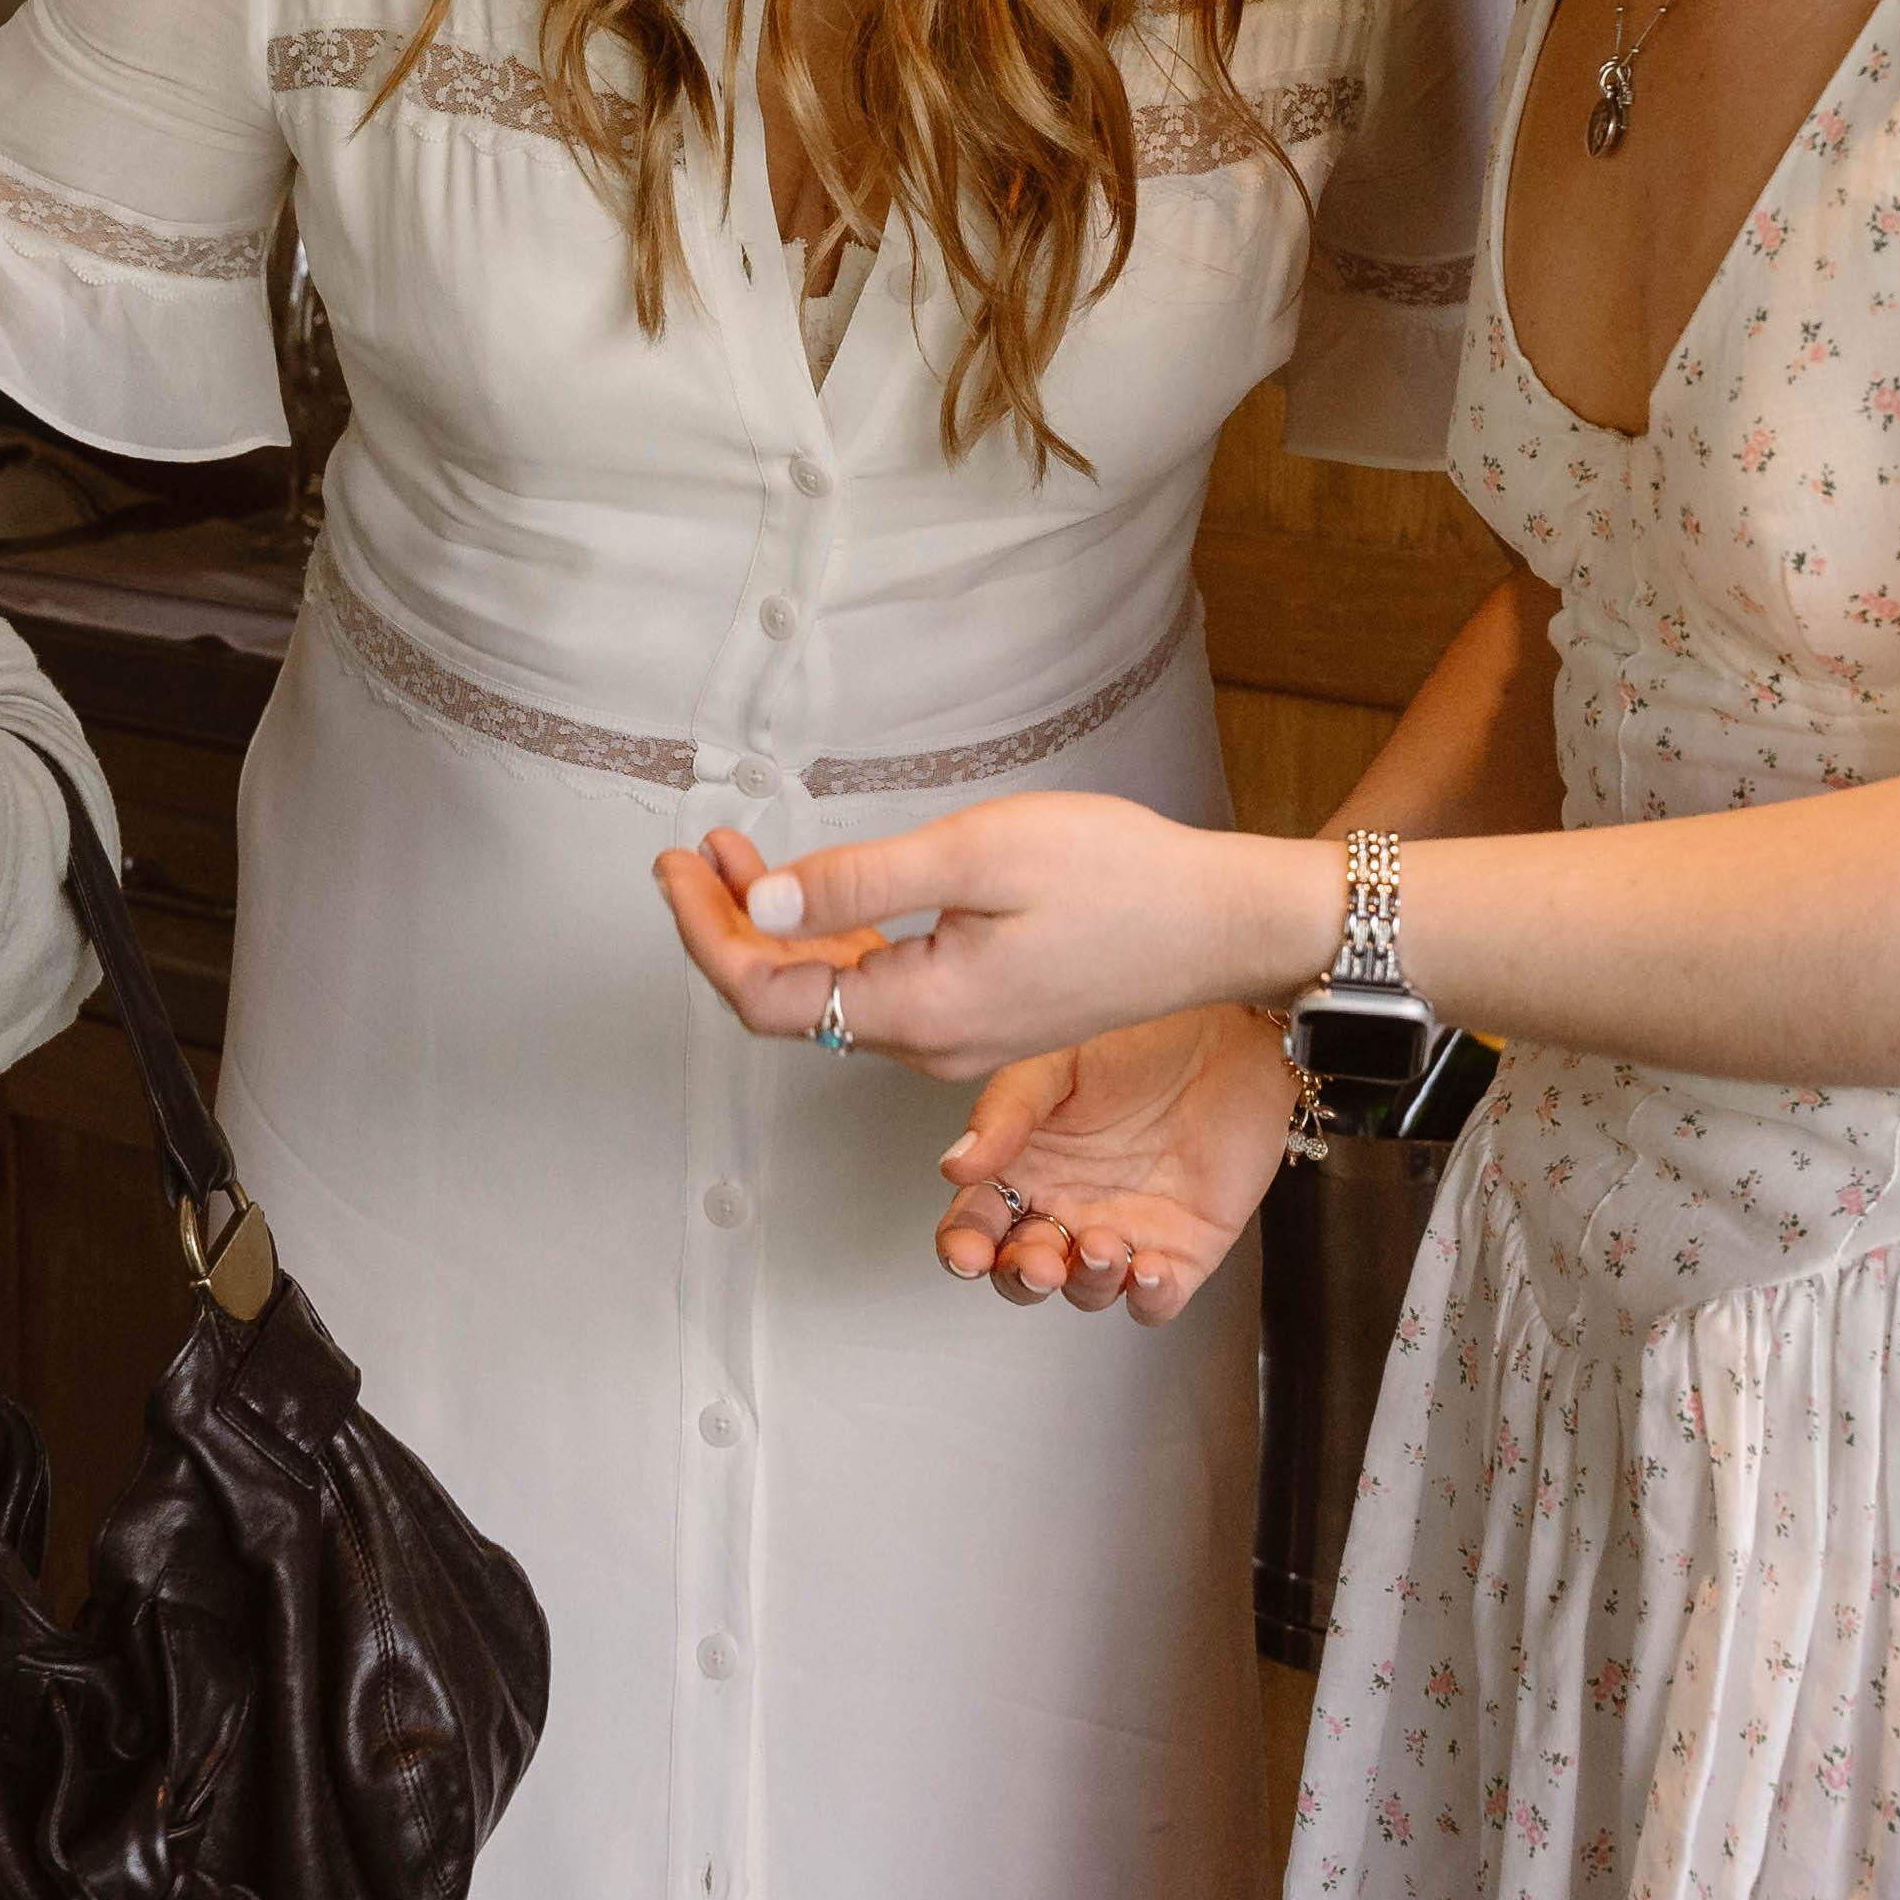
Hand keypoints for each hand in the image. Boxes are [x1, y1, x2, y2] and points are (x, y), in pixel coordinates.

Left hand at [651, 791, 1318, 1083]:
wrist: (1222, 921)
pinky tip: (815, 889)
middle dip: (726, 928)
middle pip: (786, 1001)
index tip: (677, 867)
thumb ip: (860, 883)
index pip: (766, 995)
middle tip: (692, 856)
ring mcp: (954, 1034)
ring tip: (733, 856)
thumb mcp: (976, 856)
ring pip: (829, 993)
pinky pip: (879, 986)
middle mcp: (927, 1043)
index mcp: (918, 1013)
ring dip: (774, 929)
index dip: (705, 934)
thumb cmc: (1119, 878)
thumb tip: (760, 907)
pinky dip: (831, 937)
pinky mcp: (980, 1012)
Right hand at [931, 1004, 1293, 1324]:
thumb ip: (1007, 1112)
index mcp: (1026, 1164)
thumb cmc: (1142, 1036)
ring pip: (1087, 1290)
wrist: (1232, 1031)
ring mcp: (1124, 1229)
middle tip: (1039, 1261)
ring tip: (1104, 1245)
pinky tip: (1150, 1268)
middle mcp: (1068, 1204)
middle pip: (1024, 1271)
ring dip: (1087, 1283)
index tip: (968, 1253)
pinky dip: (1149, 1299)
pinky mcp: (1184, 1248)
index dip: (964, 1248)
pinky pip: (1157, 1300)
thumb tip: (957, 1162)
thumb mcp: (1057, 1060)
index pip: (977, 1222)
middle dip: (1023, 1278)